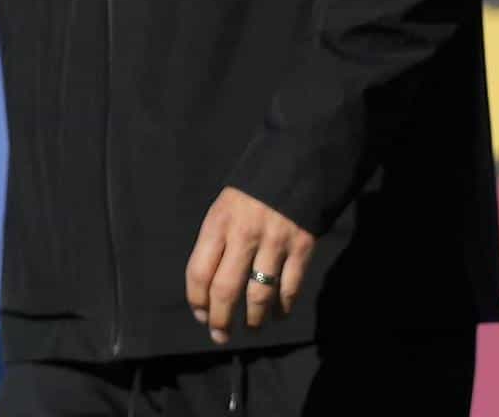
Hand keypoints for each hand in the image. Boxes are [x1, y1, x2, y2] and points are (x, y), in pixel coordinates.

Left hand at [185, 187, 316, 343]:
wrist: (295, 163)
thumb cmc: (252, 192)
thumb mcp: (223, 208)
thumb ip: (216, 242)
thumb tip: (208, 287)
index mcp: (217, 223)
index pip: (198, 271)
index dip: (197, 300)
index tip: (200, 315)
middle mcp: (243, 234)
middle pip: (226, 289)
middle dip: (221, 319)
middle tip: (220, 335)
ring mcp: (274, 241)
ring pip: (259, 295)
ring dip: (253, 319)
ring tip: (250, 328)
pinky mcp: (302, 247)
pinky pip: (289, 288)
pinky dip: (282, 308)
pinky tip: (277, 314)